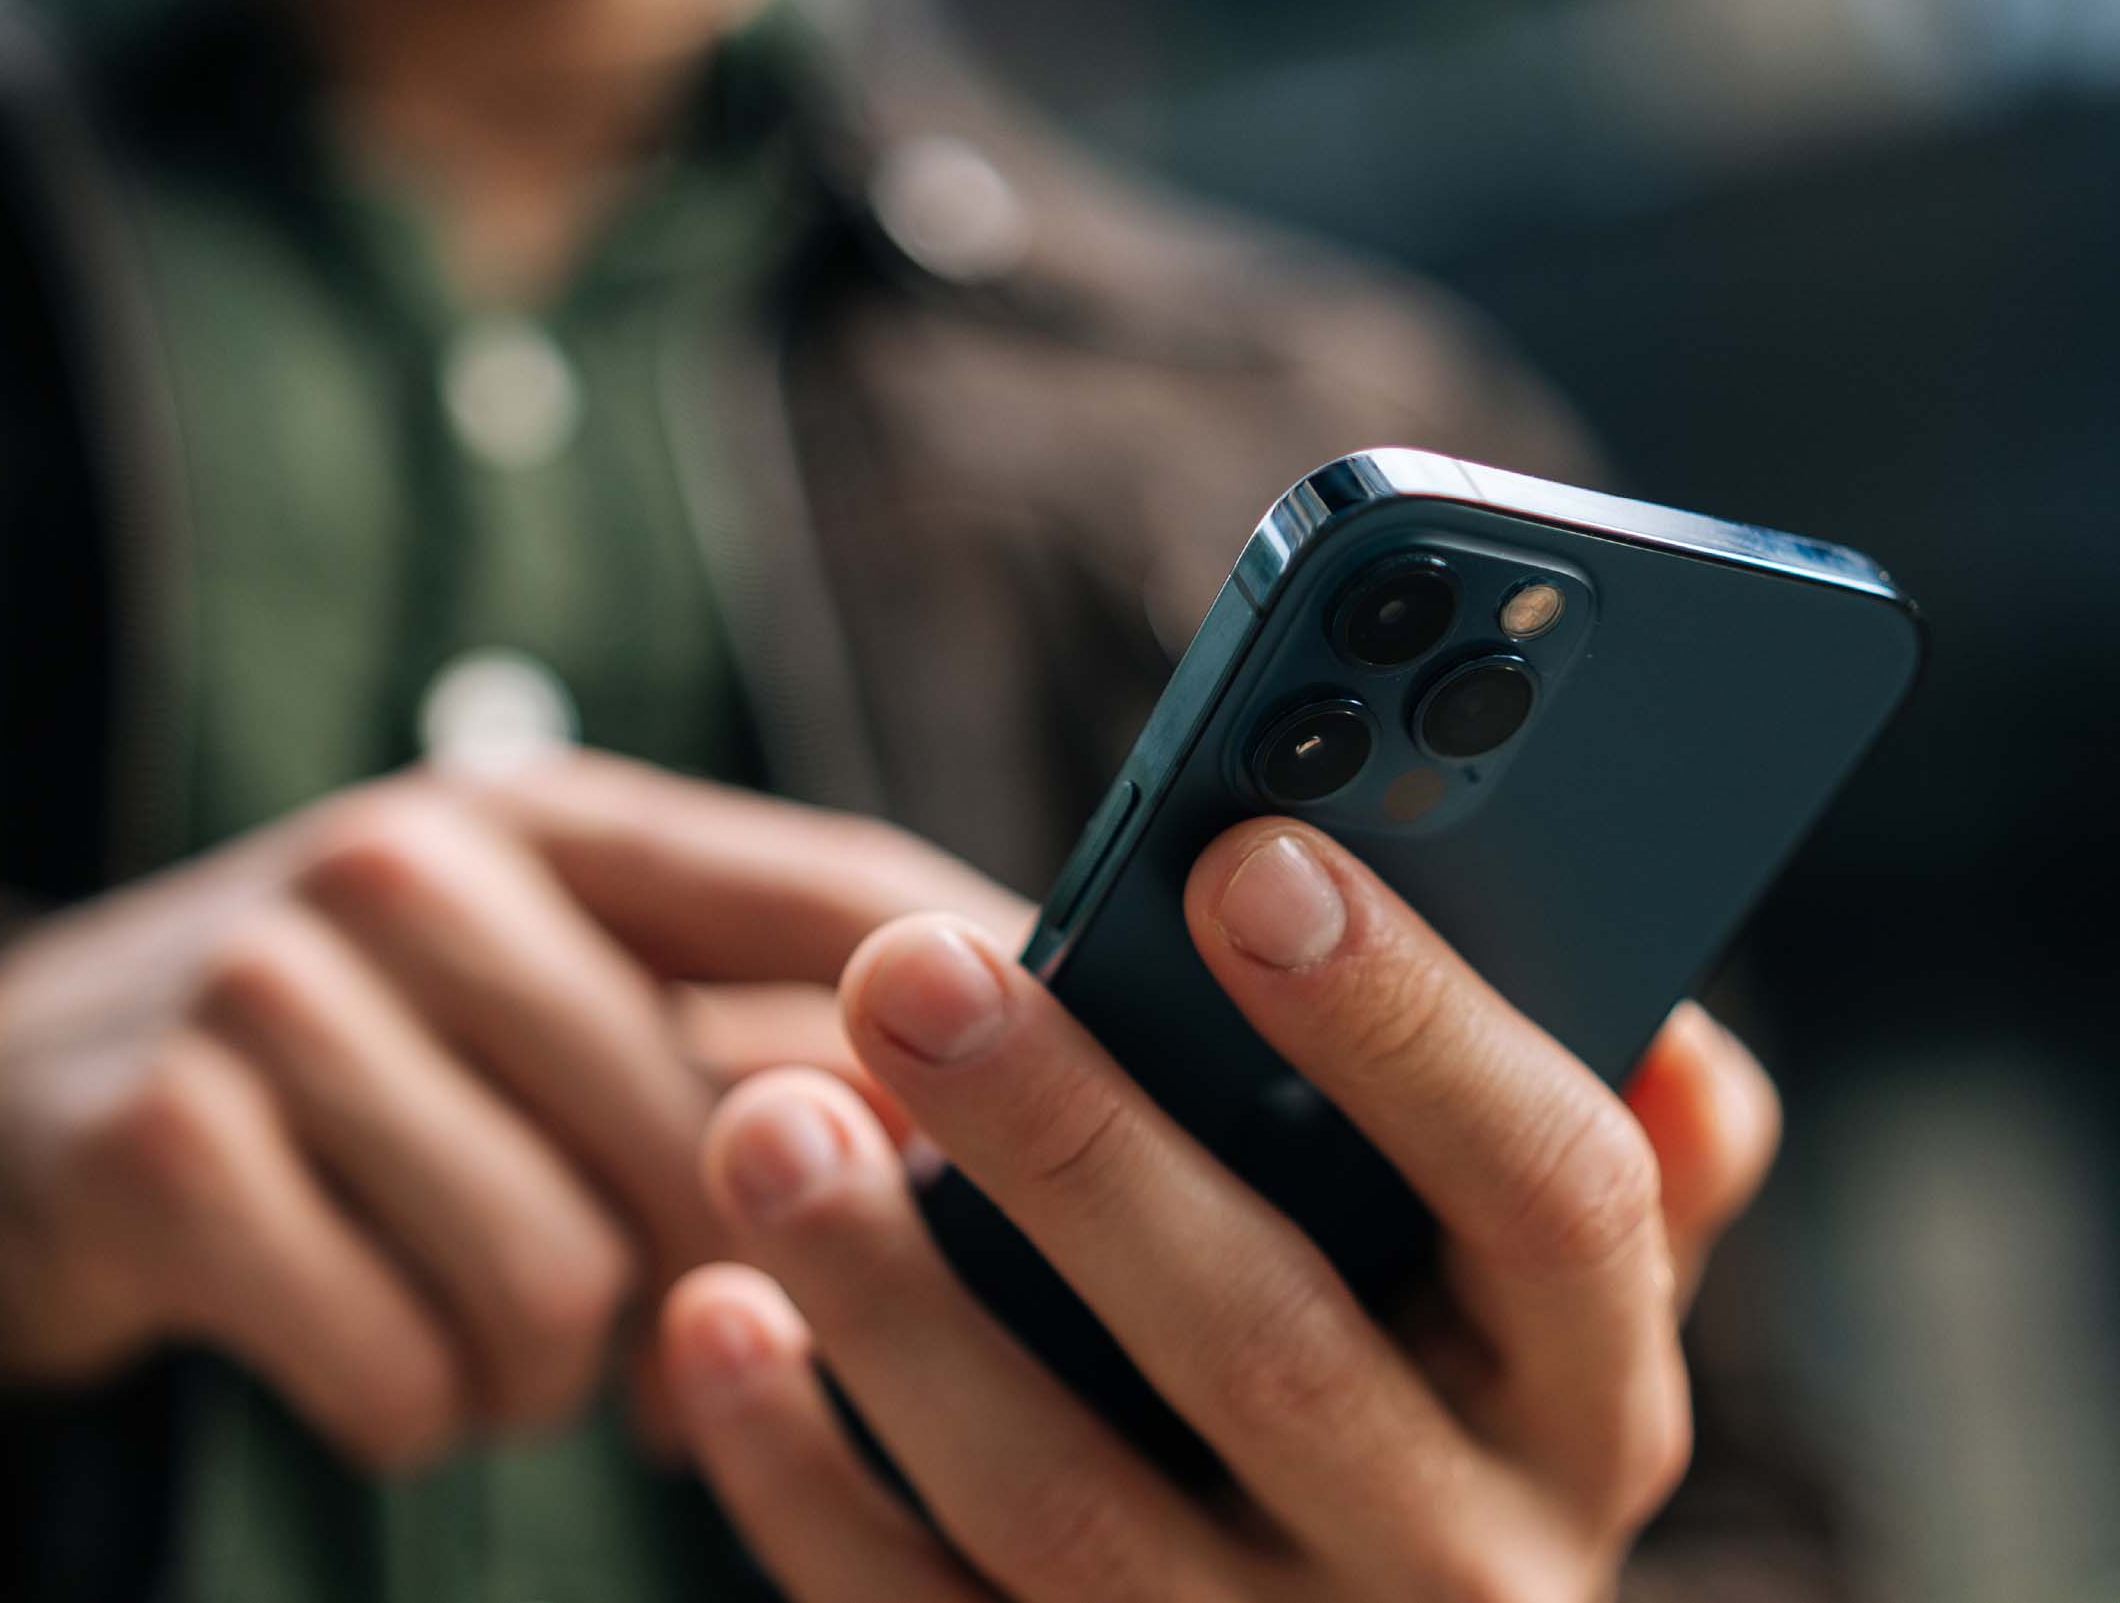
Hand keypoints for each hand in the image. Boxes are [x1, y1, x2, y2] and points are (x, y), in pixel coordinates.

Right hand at [0, 752, 1021, 1468]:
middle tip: (662, 1336)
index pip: (839, 889)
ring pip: (565, 1279)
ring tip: (482, 1327)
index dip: (989, 1004)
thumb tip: (993, 1148)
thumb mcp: (528, 997)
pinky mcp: (164, 1145)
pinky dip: (408, 1408)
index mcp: (553, 817)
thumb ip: (734, 1042)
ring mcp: (277, 986)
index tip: (1106, 1116)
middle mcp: (421, 859)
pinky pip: (406, 1367)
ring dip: (544, 1369)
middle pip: (716, 1135)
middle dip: (713, 1284)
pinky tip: (359, 1341)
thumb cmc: (341, 1071)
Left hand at [663, 815, 1781, 1601]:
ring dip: (898, 1305)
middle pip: (1270, 1348)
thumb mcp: (1530, 1310)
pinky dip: (806, 1480)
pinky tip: (716, 1322)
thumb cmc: (1422, 1405)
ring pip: (1069, 1506)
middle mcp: (1463, 1566)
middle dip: (1075, 1145)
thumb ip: (1604, 1170)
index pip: (1549, 1201)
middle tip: (909, 970)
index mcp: (1585, 1404)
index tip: (1245, 856)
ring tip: (766, 1124)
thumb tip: (1673, 1028)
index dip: (1408, 1025)